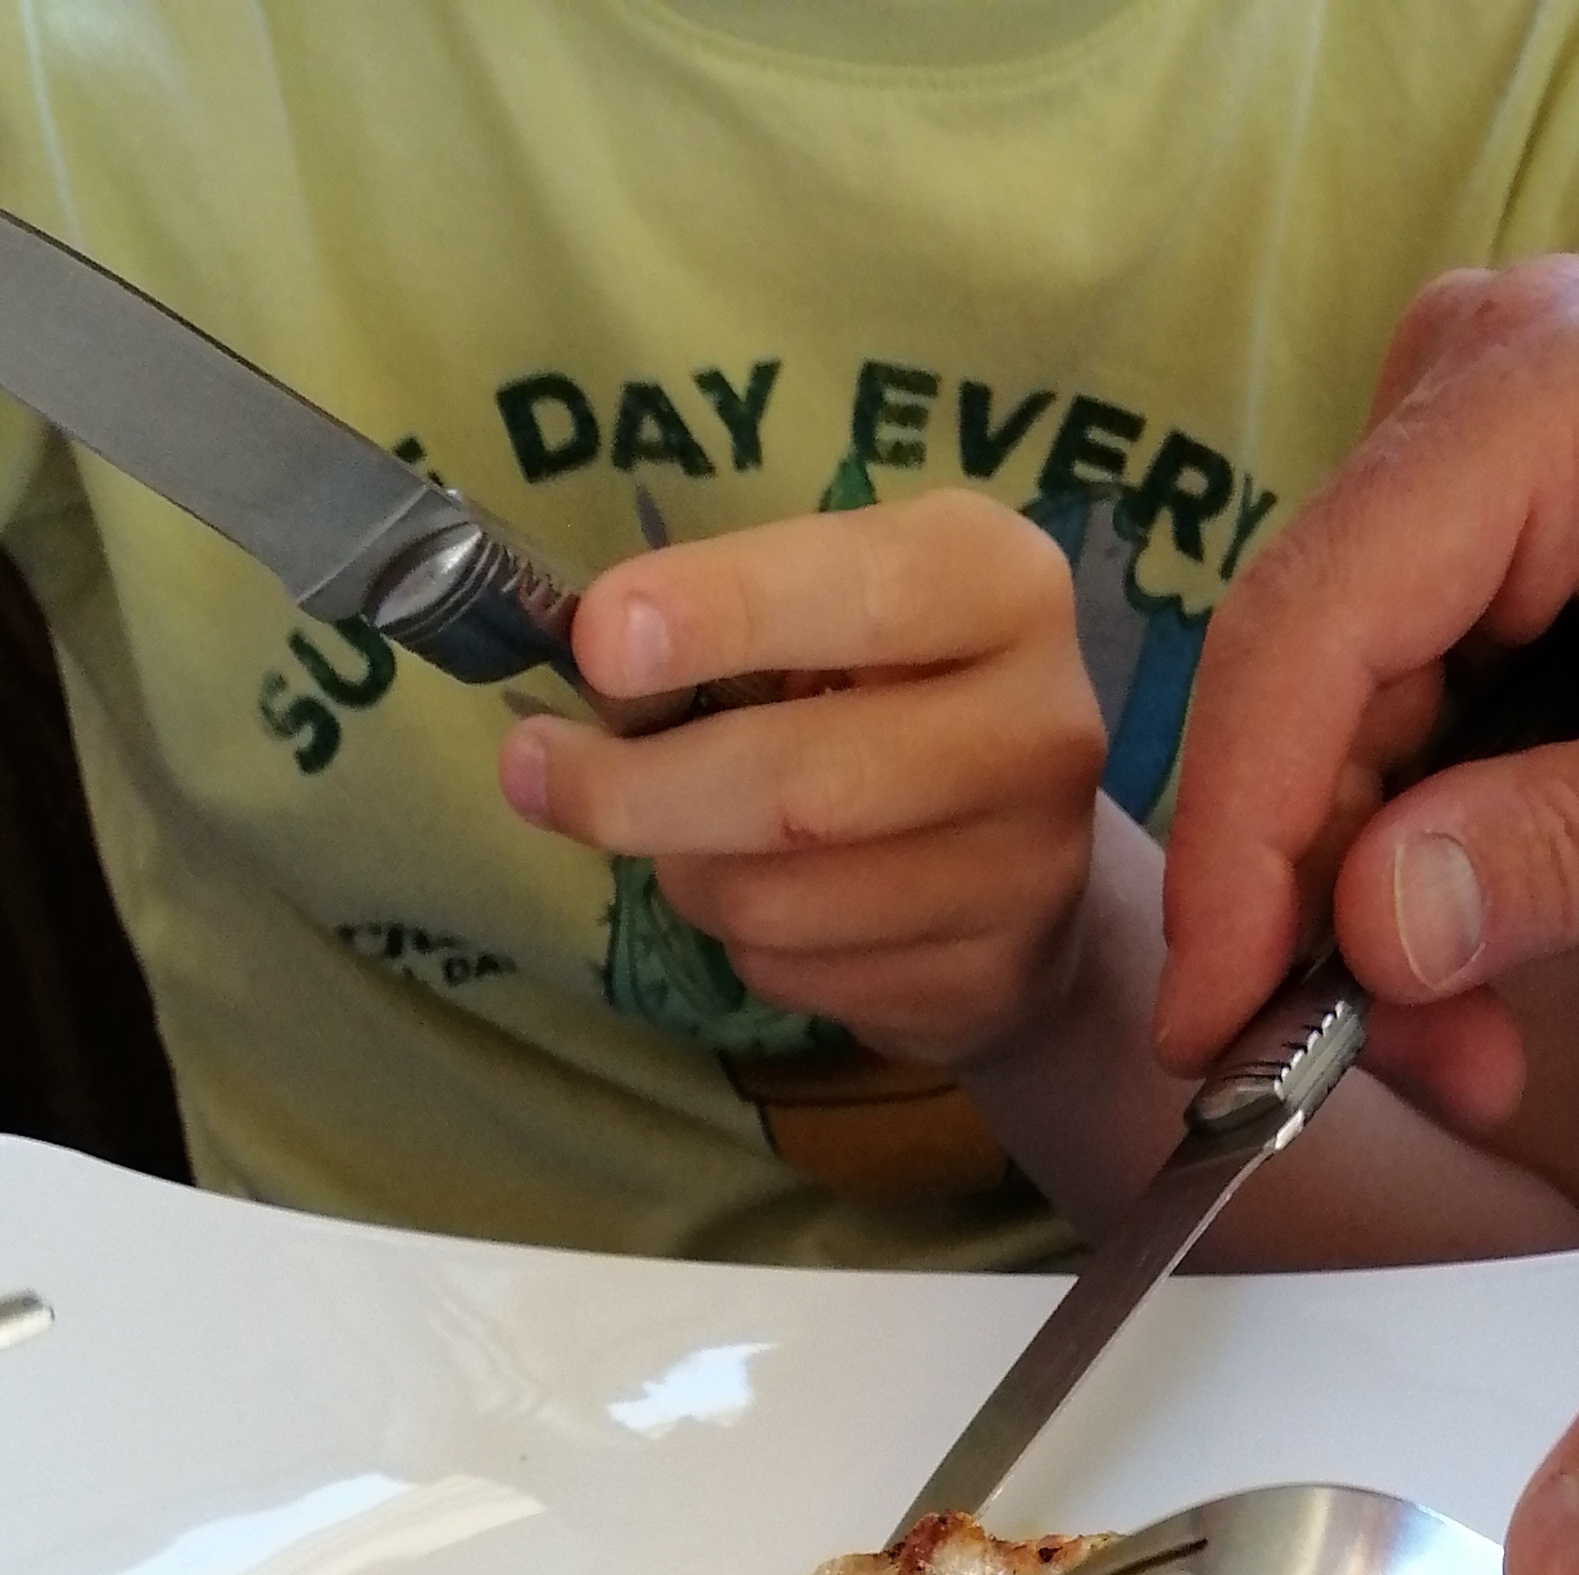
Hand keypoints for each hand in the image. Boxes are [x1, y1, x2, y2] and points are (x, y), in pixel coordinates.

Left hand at [498, 490, 1105, 1064]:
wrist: (1025, 872)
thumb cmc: (895, 702)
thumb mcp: (846, 617)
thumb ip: (741, 624)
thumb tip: (594, 672)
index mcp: (1002, 587)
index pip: (862, 590)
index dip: (724, 614)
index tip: (600, 641)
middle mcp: (1042, 725)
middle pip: (800, 786)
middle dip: (639, 787)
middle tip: (536, 771)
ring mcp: (1027, 870)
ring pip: (778, 898)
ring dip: (689, 873)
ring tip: (693, 836)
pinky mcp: (987, 982)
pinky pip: (796, 973)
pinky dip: (745, 943)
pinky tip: (780, 906)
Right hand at [1151, 252, 1578, 1109]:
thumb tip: (1371, 935)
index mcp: (1561, 392)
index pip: (1312, 631)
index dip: (1241, 853)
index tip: (1212, 1032)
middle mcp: (1479, 368)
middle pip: (1306, 677)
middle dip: (1323, 909)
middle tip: (1408, 1078)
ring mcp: (1469, 419)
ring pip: (1339, 705)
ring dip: (1380, 894)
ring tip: (1477, 1045)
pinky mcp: (1483, 492)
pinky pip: (1397, 689)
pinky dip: (1424, 834)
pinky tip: (1488, 943)